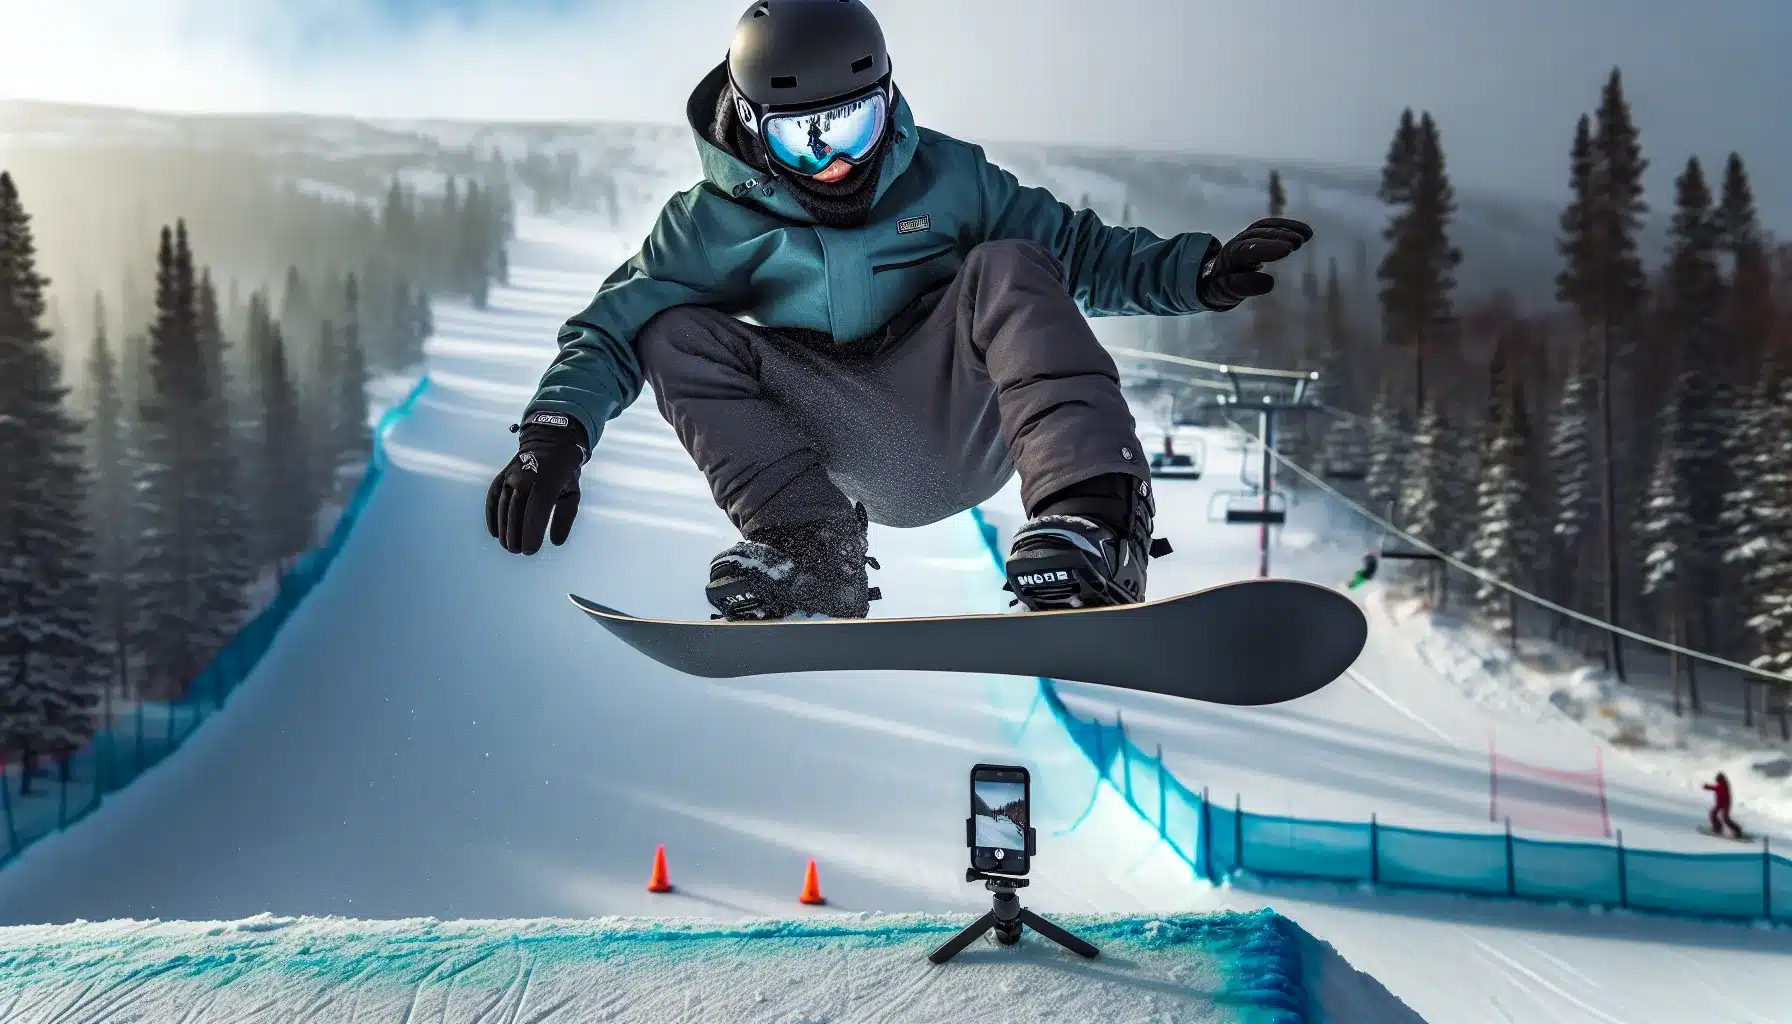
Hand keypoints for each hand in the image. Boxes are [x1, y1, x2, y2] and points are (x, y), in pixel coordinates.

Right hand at [486, 412, 586, 554]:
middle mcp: (527, 474)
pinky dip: (492, 516)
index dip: (532, 531)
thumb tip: (555, 542)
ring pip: (504, 505)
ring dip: (504, 529)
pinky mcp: (502, 476)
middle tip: (519, 551)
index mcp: (549, 478)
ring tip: (510, 547)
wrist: (550, 442)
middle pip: (517, 509)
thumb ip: (565, 518)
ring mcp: (512, 473)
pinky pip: (493, 497)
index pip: (539, 507)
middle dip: (516, 534)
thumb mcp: (572, 493)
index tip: (530, 551)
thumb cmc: (564, 473)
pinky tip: (495, 533)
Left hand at [1196, 217, 1313, 310]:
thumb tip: (1270, 282)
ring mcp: (1246, 237)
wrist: (1213, 276)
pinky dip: (1288, 227)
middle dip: (1277, 237)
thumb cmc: (1222, 286)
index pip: (1246, 251)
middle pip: (1256, 236)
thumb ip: (1244, 286)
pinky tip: (1306, 232)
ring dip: (1284, 230)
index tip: (1287, 250)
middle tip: (1297, 242)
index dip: (1266, 248)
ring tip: (1305, 236)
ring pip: (1263, 228)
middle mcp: (1237, 243)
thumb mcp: (1228, 292)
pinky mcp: (1255, 235)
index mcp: (1229, 259)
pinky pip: (1270, 227)